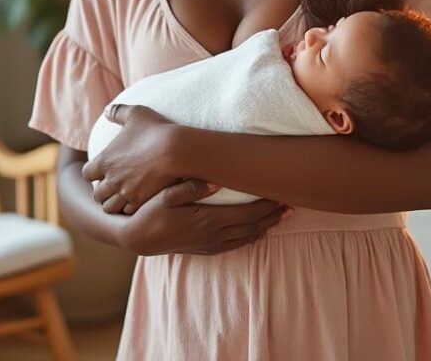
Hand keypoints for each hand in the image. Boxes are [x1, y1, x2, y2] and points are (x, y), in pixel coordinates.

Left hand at [83, 104, 181, 214]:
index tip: (103, 170)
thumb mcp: (135, 114)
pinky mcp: (140, 201)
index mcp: (105, 160)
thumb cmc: (155, 130)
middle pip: (97, 194)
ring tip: (123, 197)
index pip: (87, 174)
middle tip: (113, 186)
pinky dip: (129, 208)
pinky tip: (137, 200)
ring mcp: (125, 192)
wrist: (175, 150)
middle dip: (103, 191)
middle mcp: (111, 179)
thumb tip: (107, 111)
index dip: (93, 172)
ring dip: (114, 202)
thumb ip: (118, 112)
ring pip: (110, 207)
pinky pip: (127, 211)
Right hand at [119, 178, 288, 255]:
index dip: (268, 204)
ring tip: (282, 214)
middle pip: (254, 226)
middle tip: (292, 202)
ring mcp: (211, 245)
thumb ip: (191, 187)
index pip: (248, 213)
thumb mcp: (166, 195)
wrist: (137, 238)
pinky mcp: (207, 249)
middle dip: (275, 214)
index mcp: (207, 220)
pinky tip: (260, 227)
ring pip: (249, 237)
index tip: (282, 193)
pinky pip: (238, 244)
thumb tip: (215, 181)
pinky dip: (253, 235)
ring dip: (267, 226)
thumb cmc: (150, 212)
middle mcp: (213, 235)